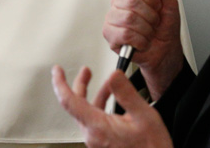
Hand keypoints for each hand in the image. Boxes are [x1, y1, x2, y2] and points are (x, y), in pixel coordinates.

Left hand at [52, 65, 172, 147]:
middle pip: (76, 105)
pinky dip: (100, 105)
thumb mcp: (144, 116)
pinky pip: (94, 120)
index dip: (60, 83)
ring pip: (86, 111)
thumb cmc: (152, 147)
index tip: (57, 70)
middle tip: (85, 70)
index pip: (69, 101)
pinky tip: (112, 99)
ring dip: (95, 94)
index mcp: (98, 127)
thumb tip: (114, 75)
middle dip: (81, 84)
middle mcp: (93, 135)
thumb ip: (127, 94)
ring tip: (106, 82)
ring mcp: (96, 140)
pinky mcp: (102, 143)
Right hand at [103, 0, 183, 98]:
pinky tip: (141, 41)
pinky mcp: (110, 35)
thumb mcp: (169, 3)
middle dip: (150, 16)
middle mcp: (119, 2)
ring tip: (148, 32)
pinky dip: (140, 41)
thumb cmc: (165, 27)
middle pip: (132, 1)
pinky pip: (124, 34)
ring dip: (146, 30)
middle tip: (153, 22)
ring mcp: (112, 18)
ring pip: (128, 18)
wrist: (164, 52)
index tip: (158, 6)